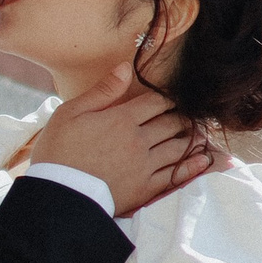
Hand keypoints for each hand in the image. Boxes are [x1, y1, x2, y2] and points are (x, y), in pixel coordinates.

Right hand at [31, 67, 210, 217]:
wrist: (59, 195)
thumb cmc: (59, 152)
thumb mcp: (71, 113)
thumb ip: (103, 90)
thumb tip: (127, 67)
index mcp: (121, 119)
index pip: (156, 102)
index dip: (168, 98)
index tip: (173, 97)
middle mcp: (138, 140)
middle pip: (171, 123)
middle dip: (182, 117)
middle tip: (189, 115)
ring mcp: (144, 166)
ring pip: (177, 147)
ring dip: (190, 138)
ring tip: (199, 133)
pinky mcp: (145, 189)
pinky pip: (175, 175)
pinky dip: (191, 166)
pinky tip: (203, 160)